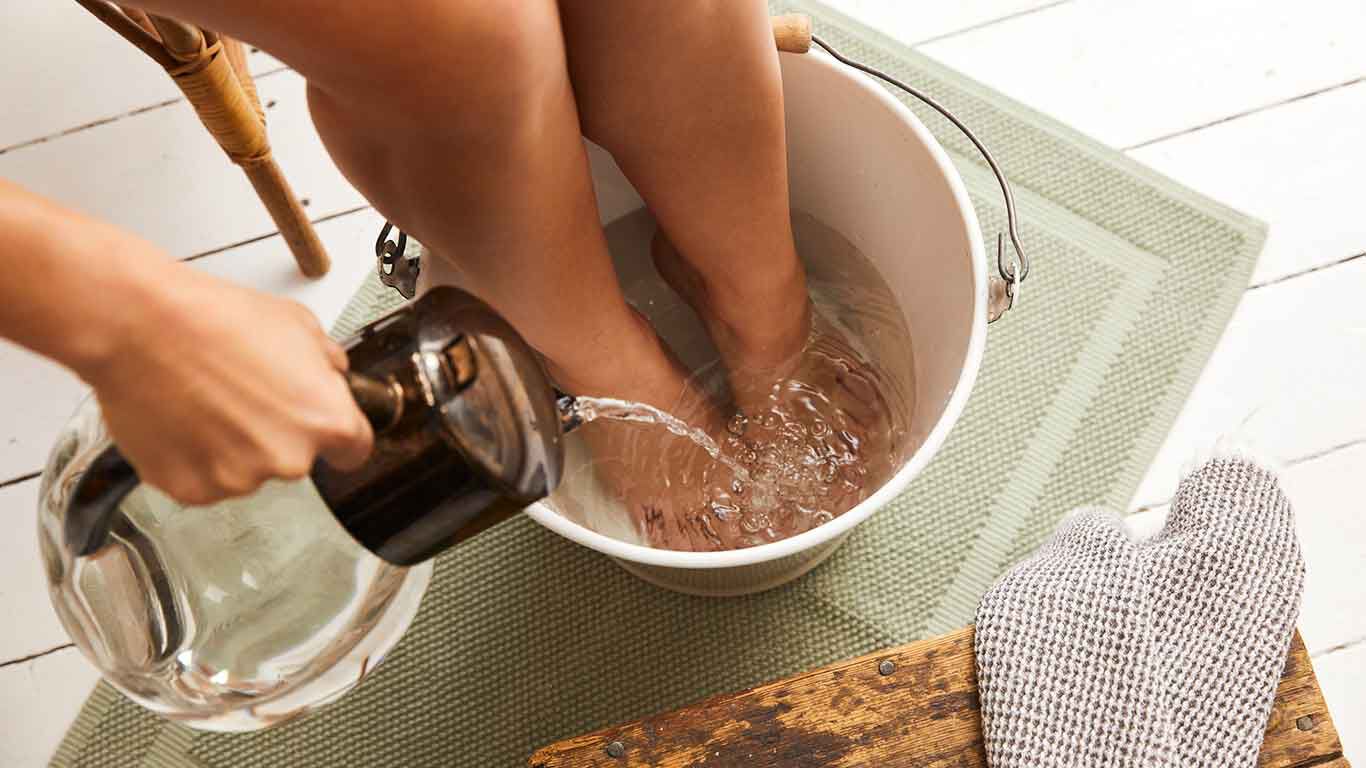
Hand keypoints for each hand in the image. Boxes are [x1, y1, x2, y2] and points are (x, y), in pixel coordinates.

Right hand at [75, 258, 372, 506]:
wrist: (139, 326)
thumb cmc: (213, 319)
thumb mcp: (297, 323)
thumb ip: (327, 360)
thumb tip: (332, 373)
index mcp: (325, 420)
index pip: (354, 450)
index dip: (341, 439)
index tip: (328, 435)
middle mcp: (287, 459)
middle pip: (295, 458)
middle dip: (277, 433)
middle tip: (243, 395)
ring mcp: (237, 479)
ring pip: (247, 471)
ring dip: (233, 448)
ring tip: (205, 401)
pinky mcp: (189, 489)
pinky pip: (203, 480)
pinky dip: (193, 458)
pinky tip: (181, 419)